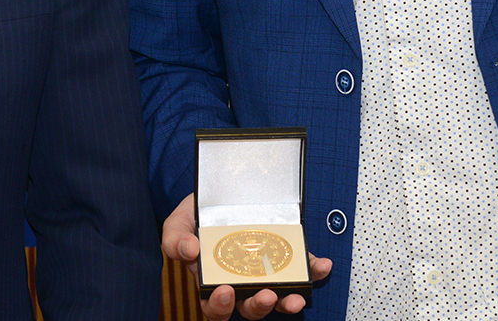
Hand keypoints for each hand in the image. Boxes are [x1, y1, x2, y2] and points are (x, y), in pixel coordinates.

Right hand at [162, 193, 331, 319]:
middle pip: (250, 307)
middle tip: (266, 295)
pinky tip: (322, 266)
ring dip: (288, 301)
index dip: (221, 306)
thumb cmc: (197, 214)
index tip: (225, 291)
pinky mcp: (287, 257)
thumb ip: (175, 239)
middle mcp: (241, 282)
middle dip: (259, 306)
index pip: (216, 306)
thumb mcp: (178, 222)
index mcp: (212, 281)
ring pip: (279, 297)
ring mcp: (266, 271)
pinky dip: (314, 271)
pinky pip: (304, 270)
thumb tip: (188, 251)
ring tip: (296, 296)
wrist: (221, 190)